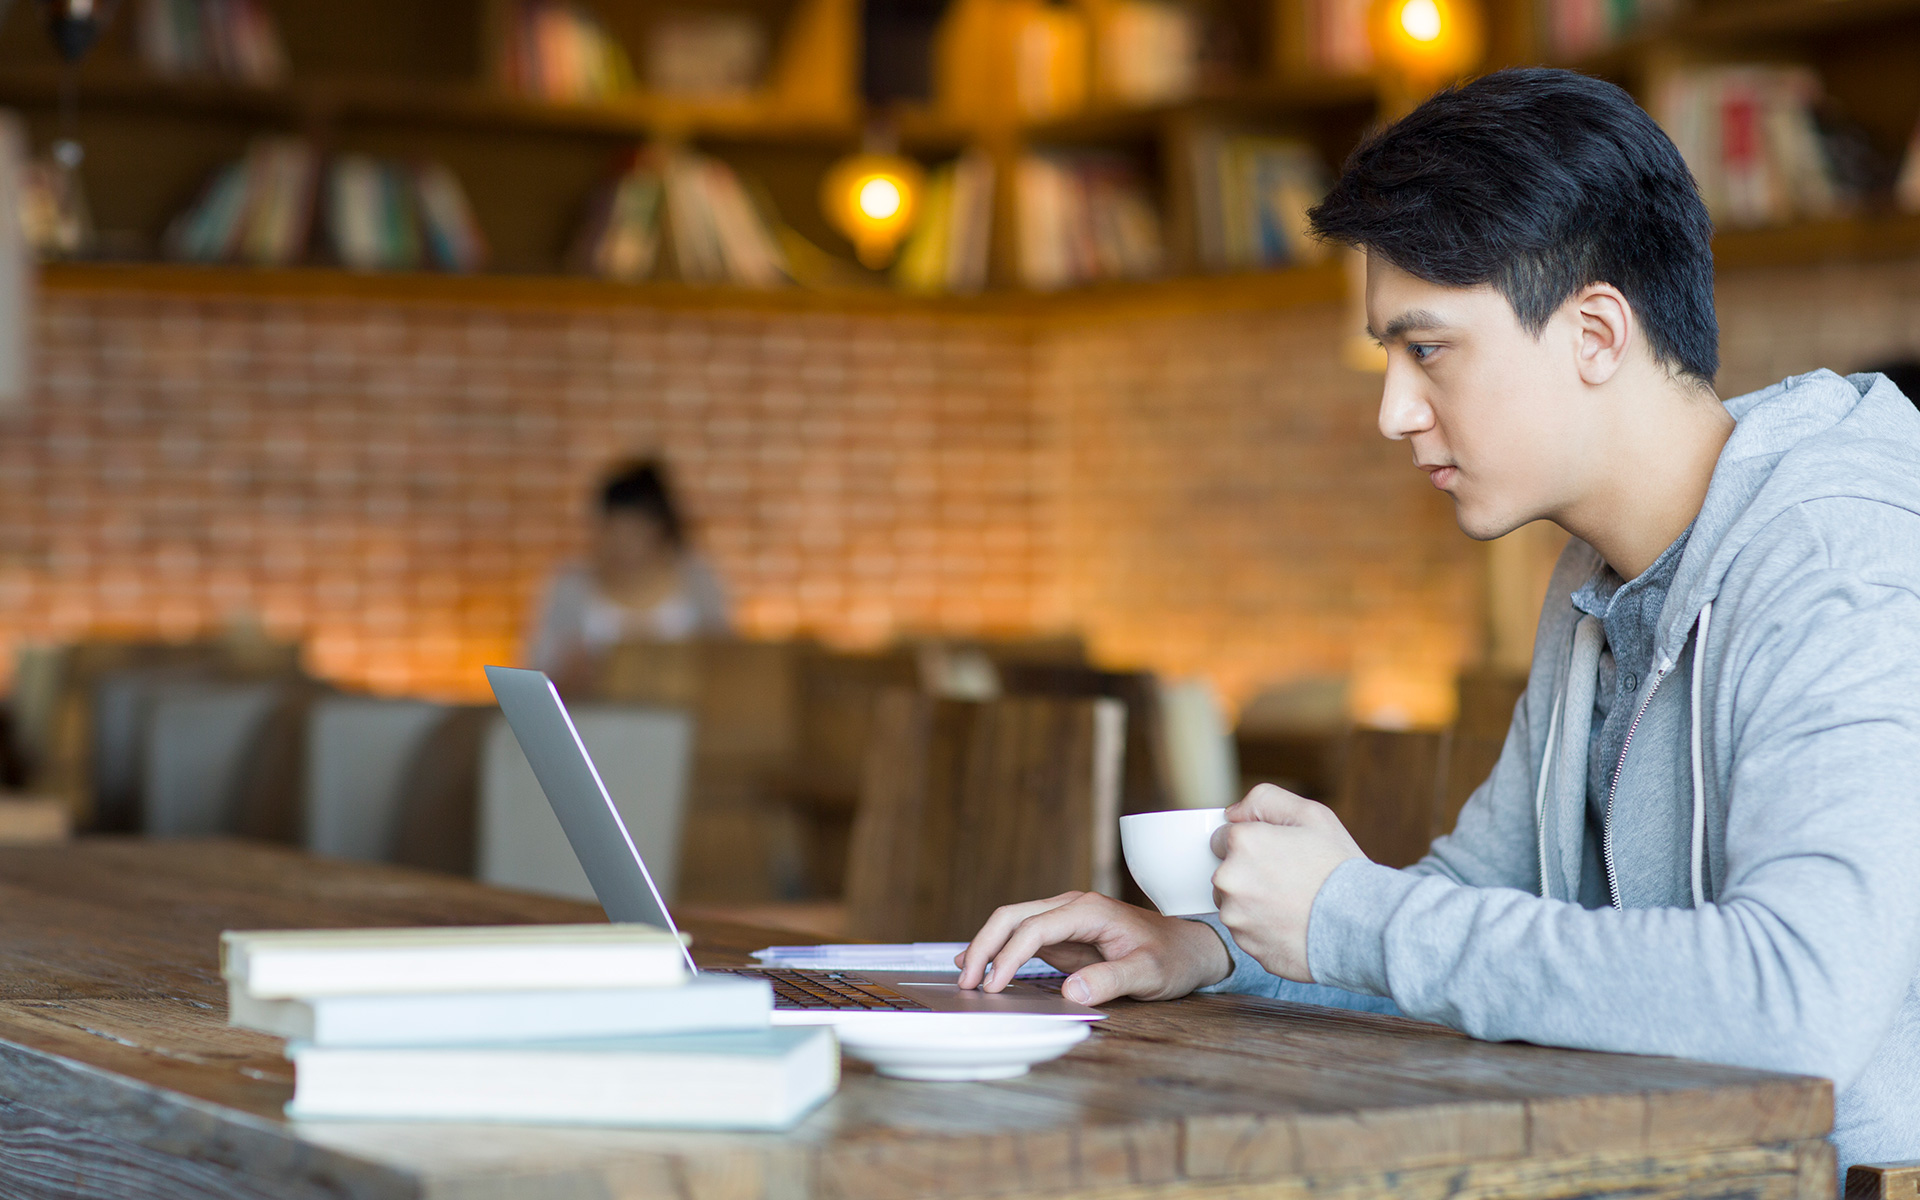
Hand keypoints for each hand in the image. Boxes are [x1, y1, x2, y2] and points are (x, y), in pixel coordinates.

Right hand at [953, 891, 1232, 1005]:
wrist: (1188, 949)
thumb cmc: (1171, 958)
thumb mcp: (1149, 973)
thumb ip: (1111, 981)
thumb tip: (1071, 991)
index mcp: (1087, 910)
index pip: (1034, 928)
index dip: (1008, 956)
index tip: (993, 986)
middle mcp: (1070, 907)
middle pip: (1012, 916)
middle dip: (984, 946)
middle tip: (965, 981)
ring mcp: (1064, 919)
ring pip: (1012, 923)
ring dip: (986, 947)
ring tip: (965, 976)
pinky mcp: (1062, 935)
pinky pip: (1023, 938)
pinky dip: (999, 951)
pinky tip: (982, 967)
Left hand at [1209, 784, 1366, 982]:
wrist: (1362, 925)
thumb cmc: (1338, 868)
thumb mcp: (1311, 815)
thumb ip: (1264, 800)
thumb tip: (1231, 814)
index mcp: (1242, 843)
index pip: (1223, 838)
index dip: (1252, 843)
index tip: (1276, 853)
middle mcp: (1230, 880)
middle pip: (1225, 872)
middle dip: (1248, 873)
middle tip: (1287, 879)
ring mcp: (1236, 917)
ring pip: (1234, 905)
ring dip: (1253, 903)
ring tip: (1291, 904)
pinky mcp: (1247, 947)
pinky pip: (1247, 932)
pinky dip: (1264, 929)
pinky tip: (1292, 924)